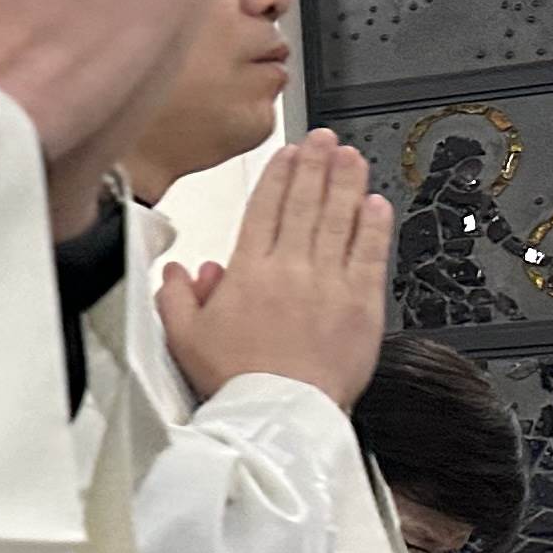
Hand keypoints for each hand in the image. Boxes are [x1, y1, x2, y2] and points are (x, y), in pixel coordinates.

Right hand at [152, 134, 390, 406]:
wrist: (279, 413)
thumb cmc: (235, 381)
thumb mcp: (183, 338)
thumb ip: (177, 297)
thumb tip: (183, 270)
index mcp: (247, 272)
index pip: (263, 208)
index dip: (277, 175)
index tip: (286, 154)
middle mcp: (290, 268)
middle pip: (305, 203)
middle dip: (315, 165)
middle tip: (323, 139)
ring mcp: (329, 283)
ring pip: (339, 219)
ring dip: (346, 182)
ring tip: (351, 156)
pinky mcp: (361, 304)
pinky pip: (370, 254)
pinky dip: (373, 225)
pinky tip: (375, 203)